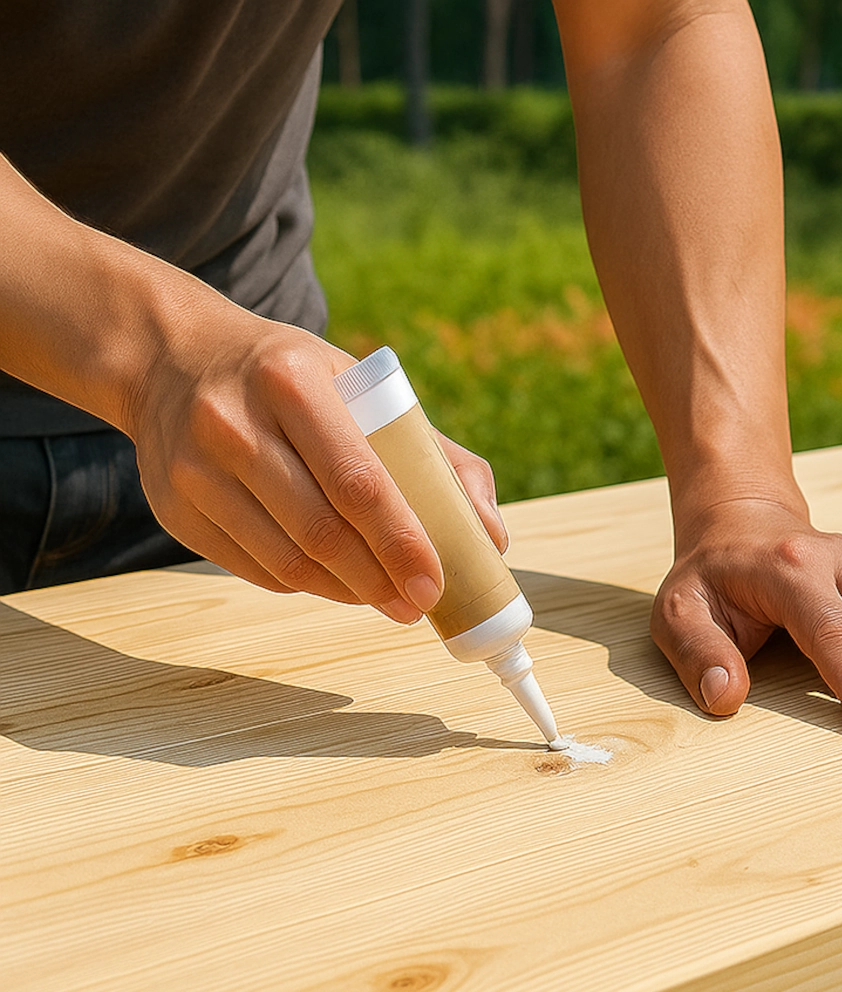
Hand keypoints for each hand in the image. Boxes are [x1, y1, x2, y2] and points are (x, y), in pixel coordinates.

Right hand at [126, 310, 505, 621]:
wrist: (174, 360)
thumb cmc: (293, 380)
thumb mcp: (360, 388)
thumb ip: (435, 456)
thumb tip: (492, 534)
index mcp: (292, 381)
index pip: (358, 482)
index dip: (401, 543)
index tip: (435, 583)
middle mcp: (233, 423)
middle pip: (322, 531)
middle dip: (380, 581)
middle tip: (416, 605)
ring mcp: (194, 470)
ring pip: (286, 562)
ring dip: (347, 593)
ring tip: (384, 599)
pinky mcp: (175, 509)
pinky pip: (256, 570)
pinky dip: (306, 585)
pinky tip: (336, 582)